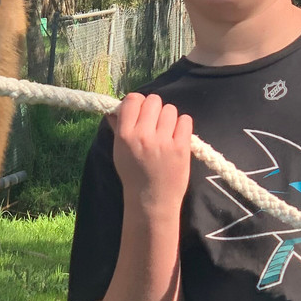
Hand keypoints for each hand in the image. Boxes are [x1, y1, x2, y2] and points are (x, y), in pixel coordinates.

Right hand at [109, 93, 193, 217]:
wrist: (151, 201)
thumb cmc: (134, 175)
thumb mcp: (119, 152)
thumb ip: (117, 127)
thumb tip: (115, 107)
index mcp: (125, 135)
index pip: (132, 99)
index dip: (138, 103)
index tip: (140, 113)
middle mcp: (143, 135)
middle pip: (153, 100)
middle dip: (154, 110)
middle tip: (154, 125)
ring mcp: (163, 142)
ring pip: (170, 109)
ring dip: (168, 118)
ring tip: (165, 133)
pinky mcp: (181, 147)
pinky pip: (185, 120)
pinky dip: (182, 126)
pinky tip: (176, 137)